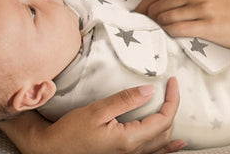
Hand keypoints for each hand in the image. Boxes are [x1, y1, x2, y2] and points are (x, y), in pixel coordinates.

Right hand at [1, 78, 184, 153]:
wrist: (54, 150)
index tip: (173, 82)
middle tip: (171, 88)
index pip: (163, 119)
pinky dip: (167, 148)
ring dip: (170, 123)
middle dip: (172, 107)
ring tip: (174, 105)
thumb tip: (150, 91)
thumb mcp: (97, 110)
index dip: (172, 99)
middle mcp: (134, 152)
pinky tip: (176, 145)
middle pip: (165, 130)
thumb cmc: (72, 131)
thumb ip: (125, 100)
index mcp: (130, 139)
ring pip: (161, 143)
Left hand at [136, 0, 229, 48]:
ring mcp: (201, 7)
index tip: (136, 15)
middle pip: (157, 6)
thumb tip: (155, 6)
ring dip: (156, 27)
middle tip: (142, 28)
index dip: (142, 5)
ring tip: (155, 33)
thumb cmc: (228, 7)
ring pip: (164, 18)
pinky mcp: (207, 25)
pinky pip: (177, 30)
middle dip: (146, 18)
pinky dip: (167, 34)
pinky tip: (167, 37)